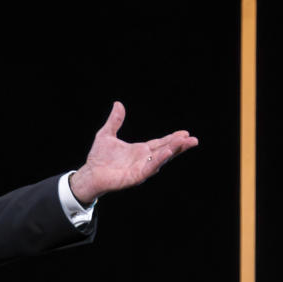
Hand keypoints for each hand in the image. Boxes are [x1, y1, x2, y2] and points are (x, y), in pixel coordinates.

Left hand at [68, 101, 197, 203]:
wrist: (89, 173)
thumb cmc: (98, 157)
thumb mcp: (106, 134)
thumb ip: (115, 120)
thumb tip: (118, 104)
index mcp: (140, 150)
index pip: (160, 143)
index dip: (173, 138)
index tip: (185, 133)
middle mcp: (143, 160)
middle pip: (165, 151)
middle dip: (179, 146)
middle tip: (193, 139)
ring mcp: (141, 169)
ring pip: (160, 159)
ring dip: (172, 151)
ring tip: (184, 143)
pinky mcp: (135, 177)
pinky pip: (149, 168)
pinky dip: (158, 160)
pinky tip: (166, 153)